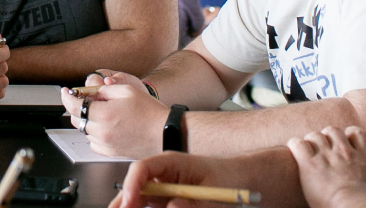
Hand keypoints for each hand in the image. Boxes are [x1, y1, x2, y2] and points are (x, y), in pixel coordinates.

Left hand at [61, 72, 165, 158]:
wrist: (164, 133)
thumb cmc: (150, 113)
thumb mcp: (127, 90)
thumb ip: (104, 90)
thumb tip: (91, 92)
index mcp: (103, 115)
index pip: (74, 106)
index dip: (67, 97)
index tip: (66, 92)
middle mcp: (101, 132)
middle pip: (76, 119)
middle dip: (78, 107)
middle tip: (89, 99)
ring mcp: (105, 144)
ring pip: (84, 130)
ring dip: (88, 120)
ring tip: (104, 112)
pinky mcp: (110, 152)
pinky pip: (93, 141)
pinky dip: (95, 132)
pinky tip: (108, 125)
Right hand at [110, 151, 231, 207]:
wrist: (242, 181)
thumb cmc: (229, 178)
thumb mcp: (213, 192)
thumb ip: (191, 202)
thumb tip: (170, 207)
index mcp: (171, 162)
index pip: (142, 168)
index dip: (131, 184)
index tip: (128, 202)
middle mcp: (163, 175)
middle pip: (135, 186)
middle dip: (123, 201)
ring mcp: (164, 189)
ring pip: (139, 199)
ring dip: (131, 205)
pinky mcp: (168, 201)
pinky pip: (151, 207)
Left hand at [287, 126, 365, 207]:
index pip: (358, 133)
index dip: (349, 134)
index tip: (346, 141)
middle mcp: (346, 152)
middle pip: (333, 130)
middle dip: (327, 136)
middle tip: (323, 147)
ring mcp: (326, 156)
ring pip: (315, 135)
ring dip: (311, 141)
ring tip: (308, 150)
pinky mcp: (309, 163)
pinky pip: (297, 143)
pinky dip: (295, 145)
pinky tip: (295, 151)